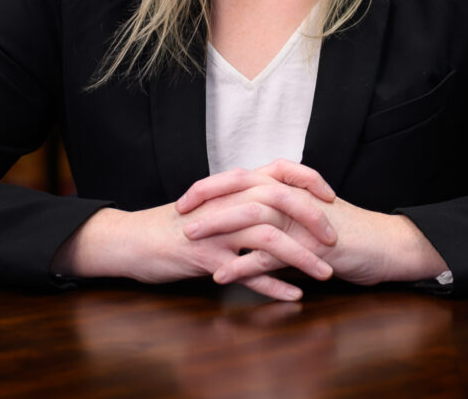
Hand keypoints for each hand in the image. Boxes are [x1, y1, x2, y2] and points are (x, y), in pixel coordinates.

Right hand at [52, 161, 339, 301]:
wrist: (133, 239)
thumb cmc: (176, 224)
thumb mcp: (212, 204)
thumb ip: (242, 199)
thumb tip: (276, 200)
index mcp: (232, 187)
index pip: (279, 172)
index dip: (308, 180)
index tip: (331, 196)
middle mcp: (228, 203)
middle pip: (279, 201)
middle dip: (312, 220)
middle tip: (334, 240)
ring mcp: (216, 230)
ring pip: (267, 238)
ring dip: (300, 257)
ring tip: (325, 274)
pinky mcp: (206, 257)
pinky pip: (246, 273)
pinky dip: (272, 285)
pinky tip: (293, 296)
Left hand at [178, 160, 448, 288]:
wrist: (385, 245)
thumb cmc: (346, 233)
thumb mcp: (308, 215)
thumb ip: (280, 212)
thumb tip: (246, 220)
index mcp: (289, 186)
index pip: (242, 177)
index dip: (211, 185)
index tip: (185, 197)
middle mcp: (292, 196)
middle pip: (241, 188)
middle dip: (206, 199)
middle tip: (178, 212)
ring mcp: (300, 219)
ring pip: (251, 215)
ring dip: (218, 227)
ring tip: (191, 239)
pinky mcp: (309, 245)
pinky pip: (270, 254)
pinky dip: (243, 265)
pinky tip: (222, 277)